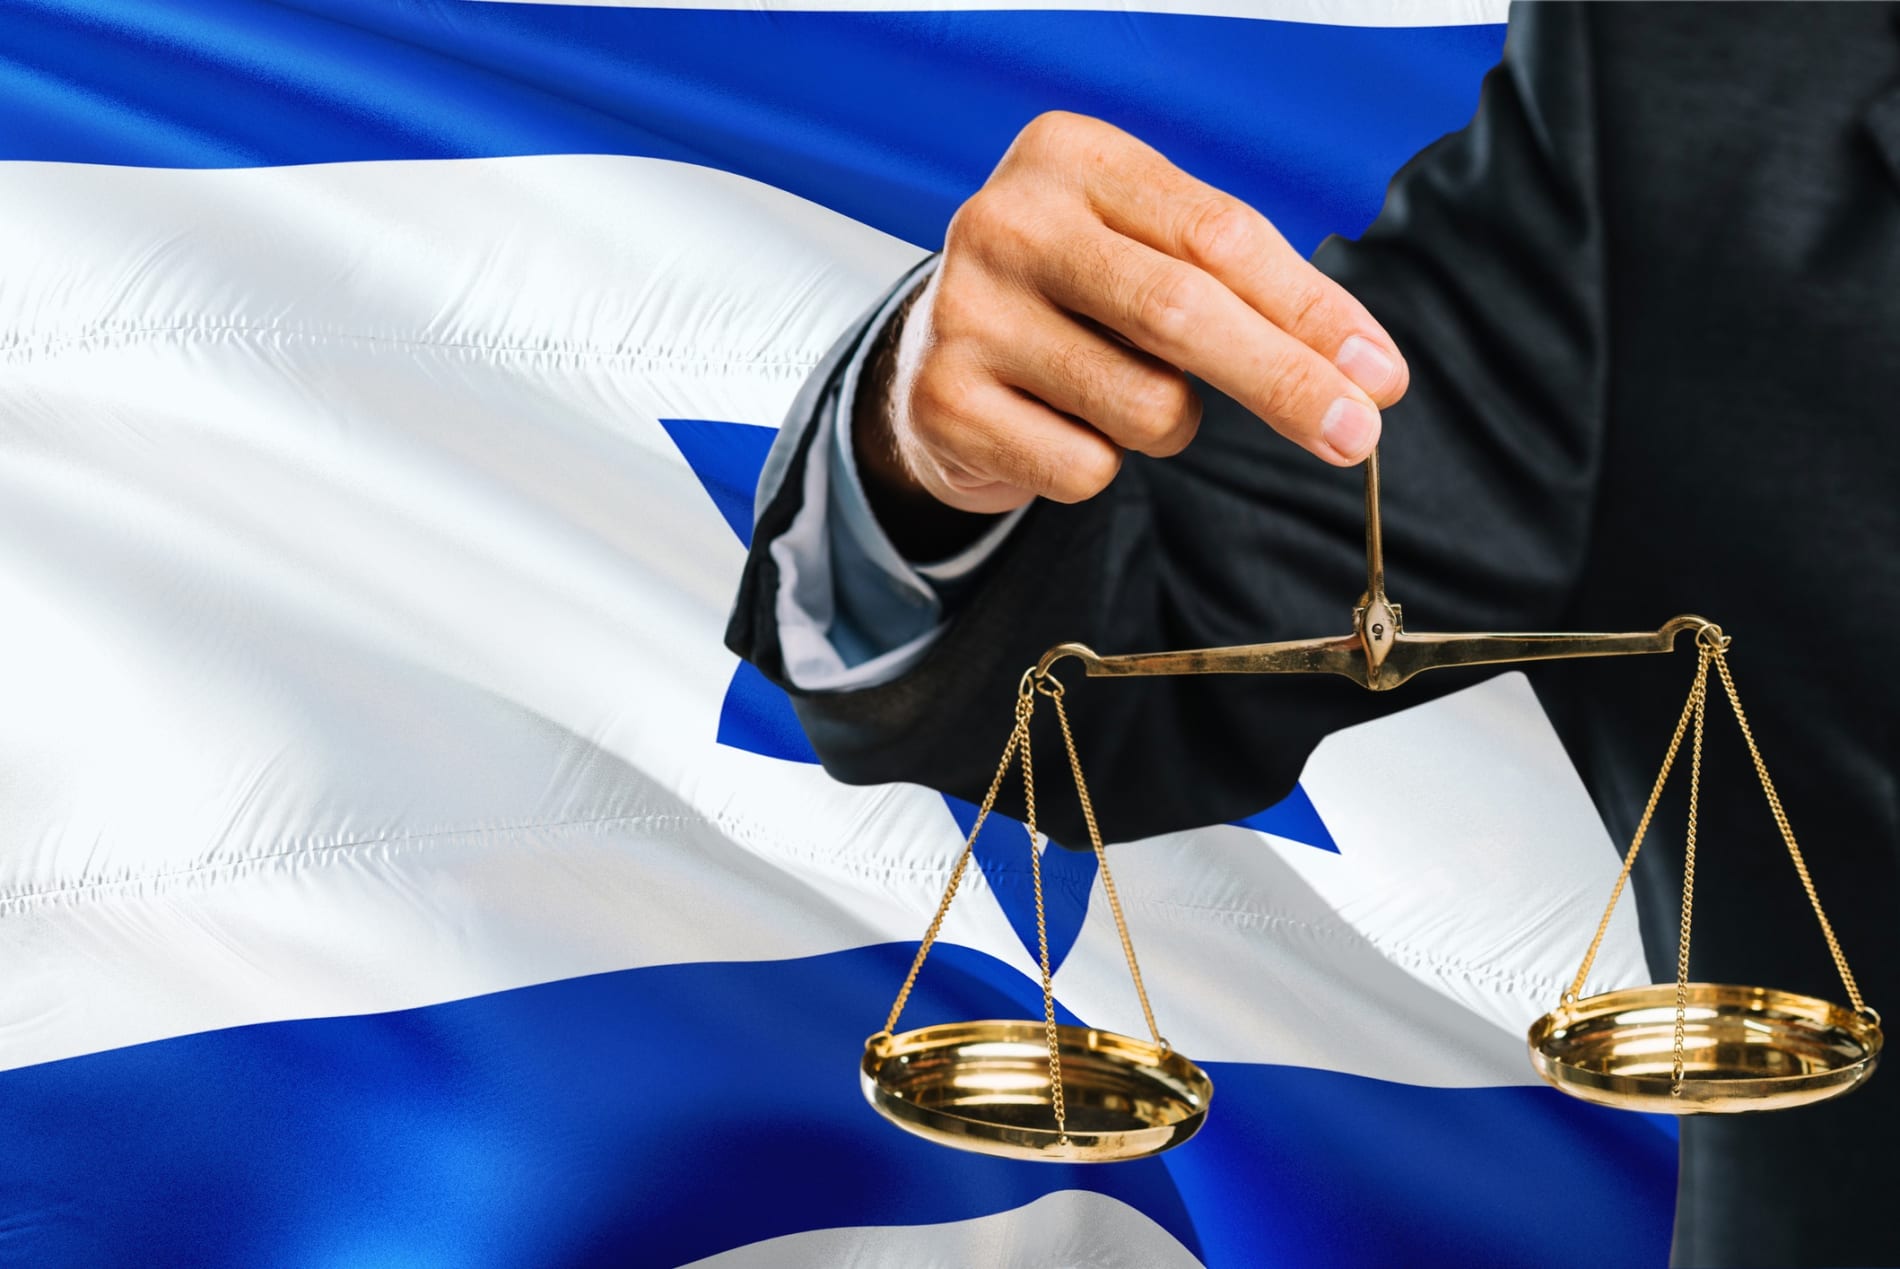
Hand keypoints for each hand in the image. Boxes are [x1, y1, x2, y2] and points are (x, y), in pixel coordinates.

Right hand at [855, 111, 1408, 553]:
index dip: (1312, 312)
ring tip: (1122, 393)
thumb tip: (1362, 370)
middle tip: (1354, 435)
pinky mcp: (945, 402)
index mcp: (1072, 156)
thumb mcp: (1147, 248)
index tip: (1380, 374)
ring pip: (1143, 406)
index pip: (1221, 236)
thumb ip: (1244, 285)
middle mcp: (1007, 220)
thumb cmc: (1076, 297)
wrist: (936, 357)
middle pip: (1183, 313)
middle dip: (1286, 382)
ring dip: (1170, 424)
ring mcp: (966, 311)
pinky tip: (1060, 425)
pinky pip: (1085, 468)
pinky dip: (1099, 465)